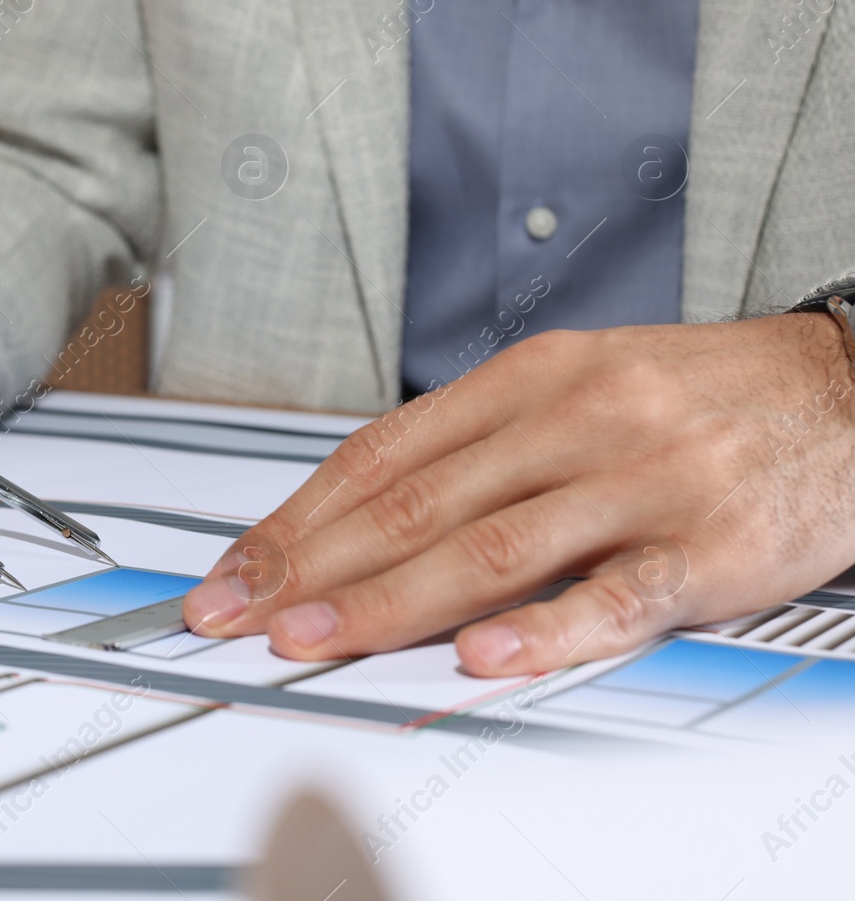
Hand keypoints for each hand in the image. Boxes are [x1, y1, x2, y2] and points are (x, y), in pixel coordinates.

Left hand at [183, 315, 854, 675]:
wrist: (846, 389)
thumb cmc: (695, 395)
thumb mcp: (578, 385)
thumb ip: (480, 448)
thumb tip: (367, 513)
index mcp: (532, 377)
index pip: (384, 450)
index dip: (300, 513)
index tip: (240, 564)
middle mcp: (575, 419)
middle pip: (415, 499)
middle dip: (311, 562)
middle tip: (239, 610)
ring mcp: (640, 481)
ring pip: (491, 545)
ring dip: (388, 600)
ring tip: (314, 637)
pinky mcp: (708, 544)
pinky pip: (615, 592)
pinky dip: (541, 628)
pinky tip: (478, 656)